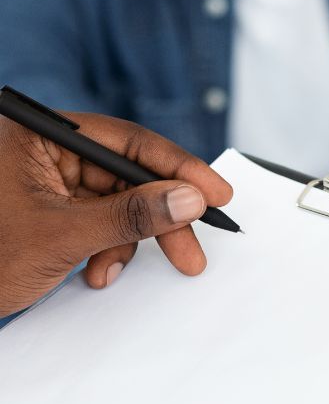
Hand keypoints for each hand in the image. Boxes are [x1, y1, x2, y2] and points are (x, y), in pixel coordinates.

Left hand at [0, 112, 232, 315]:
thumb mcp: (62, 236)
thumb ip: (131, 215)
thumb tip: (188, 198)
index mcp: (38, 135)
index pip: (126, 140)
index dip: (178, 167)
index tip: (214, 193)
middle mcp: (46, 150)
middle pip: (129, 173)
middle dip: (159, 216)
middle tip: (192, 247)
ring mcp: (49, 179)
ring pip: (120, 202)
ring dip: (129, 239)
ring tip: (112, 268)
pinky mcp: (53, 207)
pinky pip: (102, 220)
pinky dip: (108, 247)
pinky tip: (95, 269)